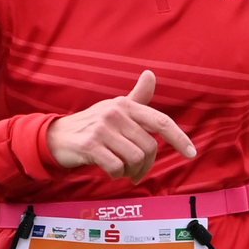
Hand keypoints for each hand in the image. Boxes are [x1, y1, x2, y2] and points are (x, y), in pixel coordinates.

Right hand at [44, 68, 195, 183]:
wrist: (56, 136)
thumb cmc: (92, 124)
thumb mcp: (115, 108)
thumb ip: (137, 97)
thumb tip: (150, 74)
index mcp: (126, 104)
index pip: (160, 121)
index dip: (179, 138)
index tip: (191, 153)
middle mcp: (115, 113)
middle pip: (148, 148)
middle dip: (145, 165)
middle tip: (136, 171)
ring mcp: (102, 129)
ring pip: (134, 159)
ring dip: (131, 172)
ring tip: (122, 171)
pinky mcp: (90, 145)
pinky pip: (116, 167)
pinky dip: (116, 174)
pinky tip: (110, 170)